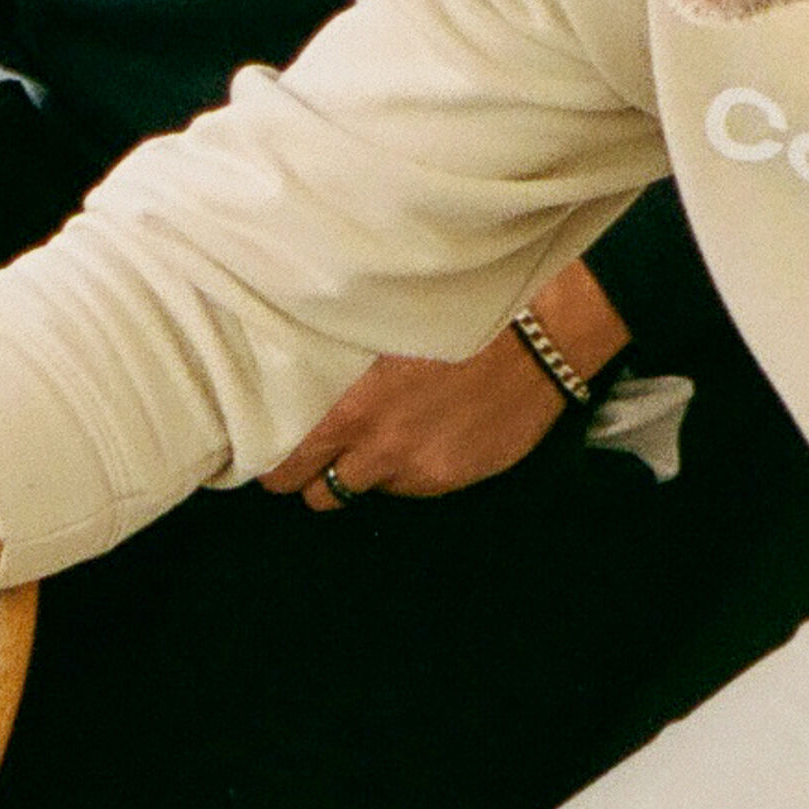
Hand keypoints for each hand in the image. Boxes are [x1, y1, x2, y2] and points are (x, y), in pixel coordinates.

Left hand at [258, 325, 566, 512]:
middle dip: (311, 478)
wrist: (535, 335)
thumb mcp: (379, 329)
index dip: (275, 465)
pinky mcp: (454, 478)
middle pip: (318, 493)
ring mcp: (418, 469)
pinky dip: (408, 469)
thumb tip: (302, 386)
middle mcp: (379, 448)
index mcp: (350, 410)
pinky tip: (422, 435)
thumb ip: (337, 368)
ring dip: (362, 473)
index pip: (287, 465)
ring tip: (374, 442)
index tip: (272, 457)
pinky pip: (413, 487)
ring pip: (366, 491)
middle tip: (313, 458)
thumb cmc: (455, 315)